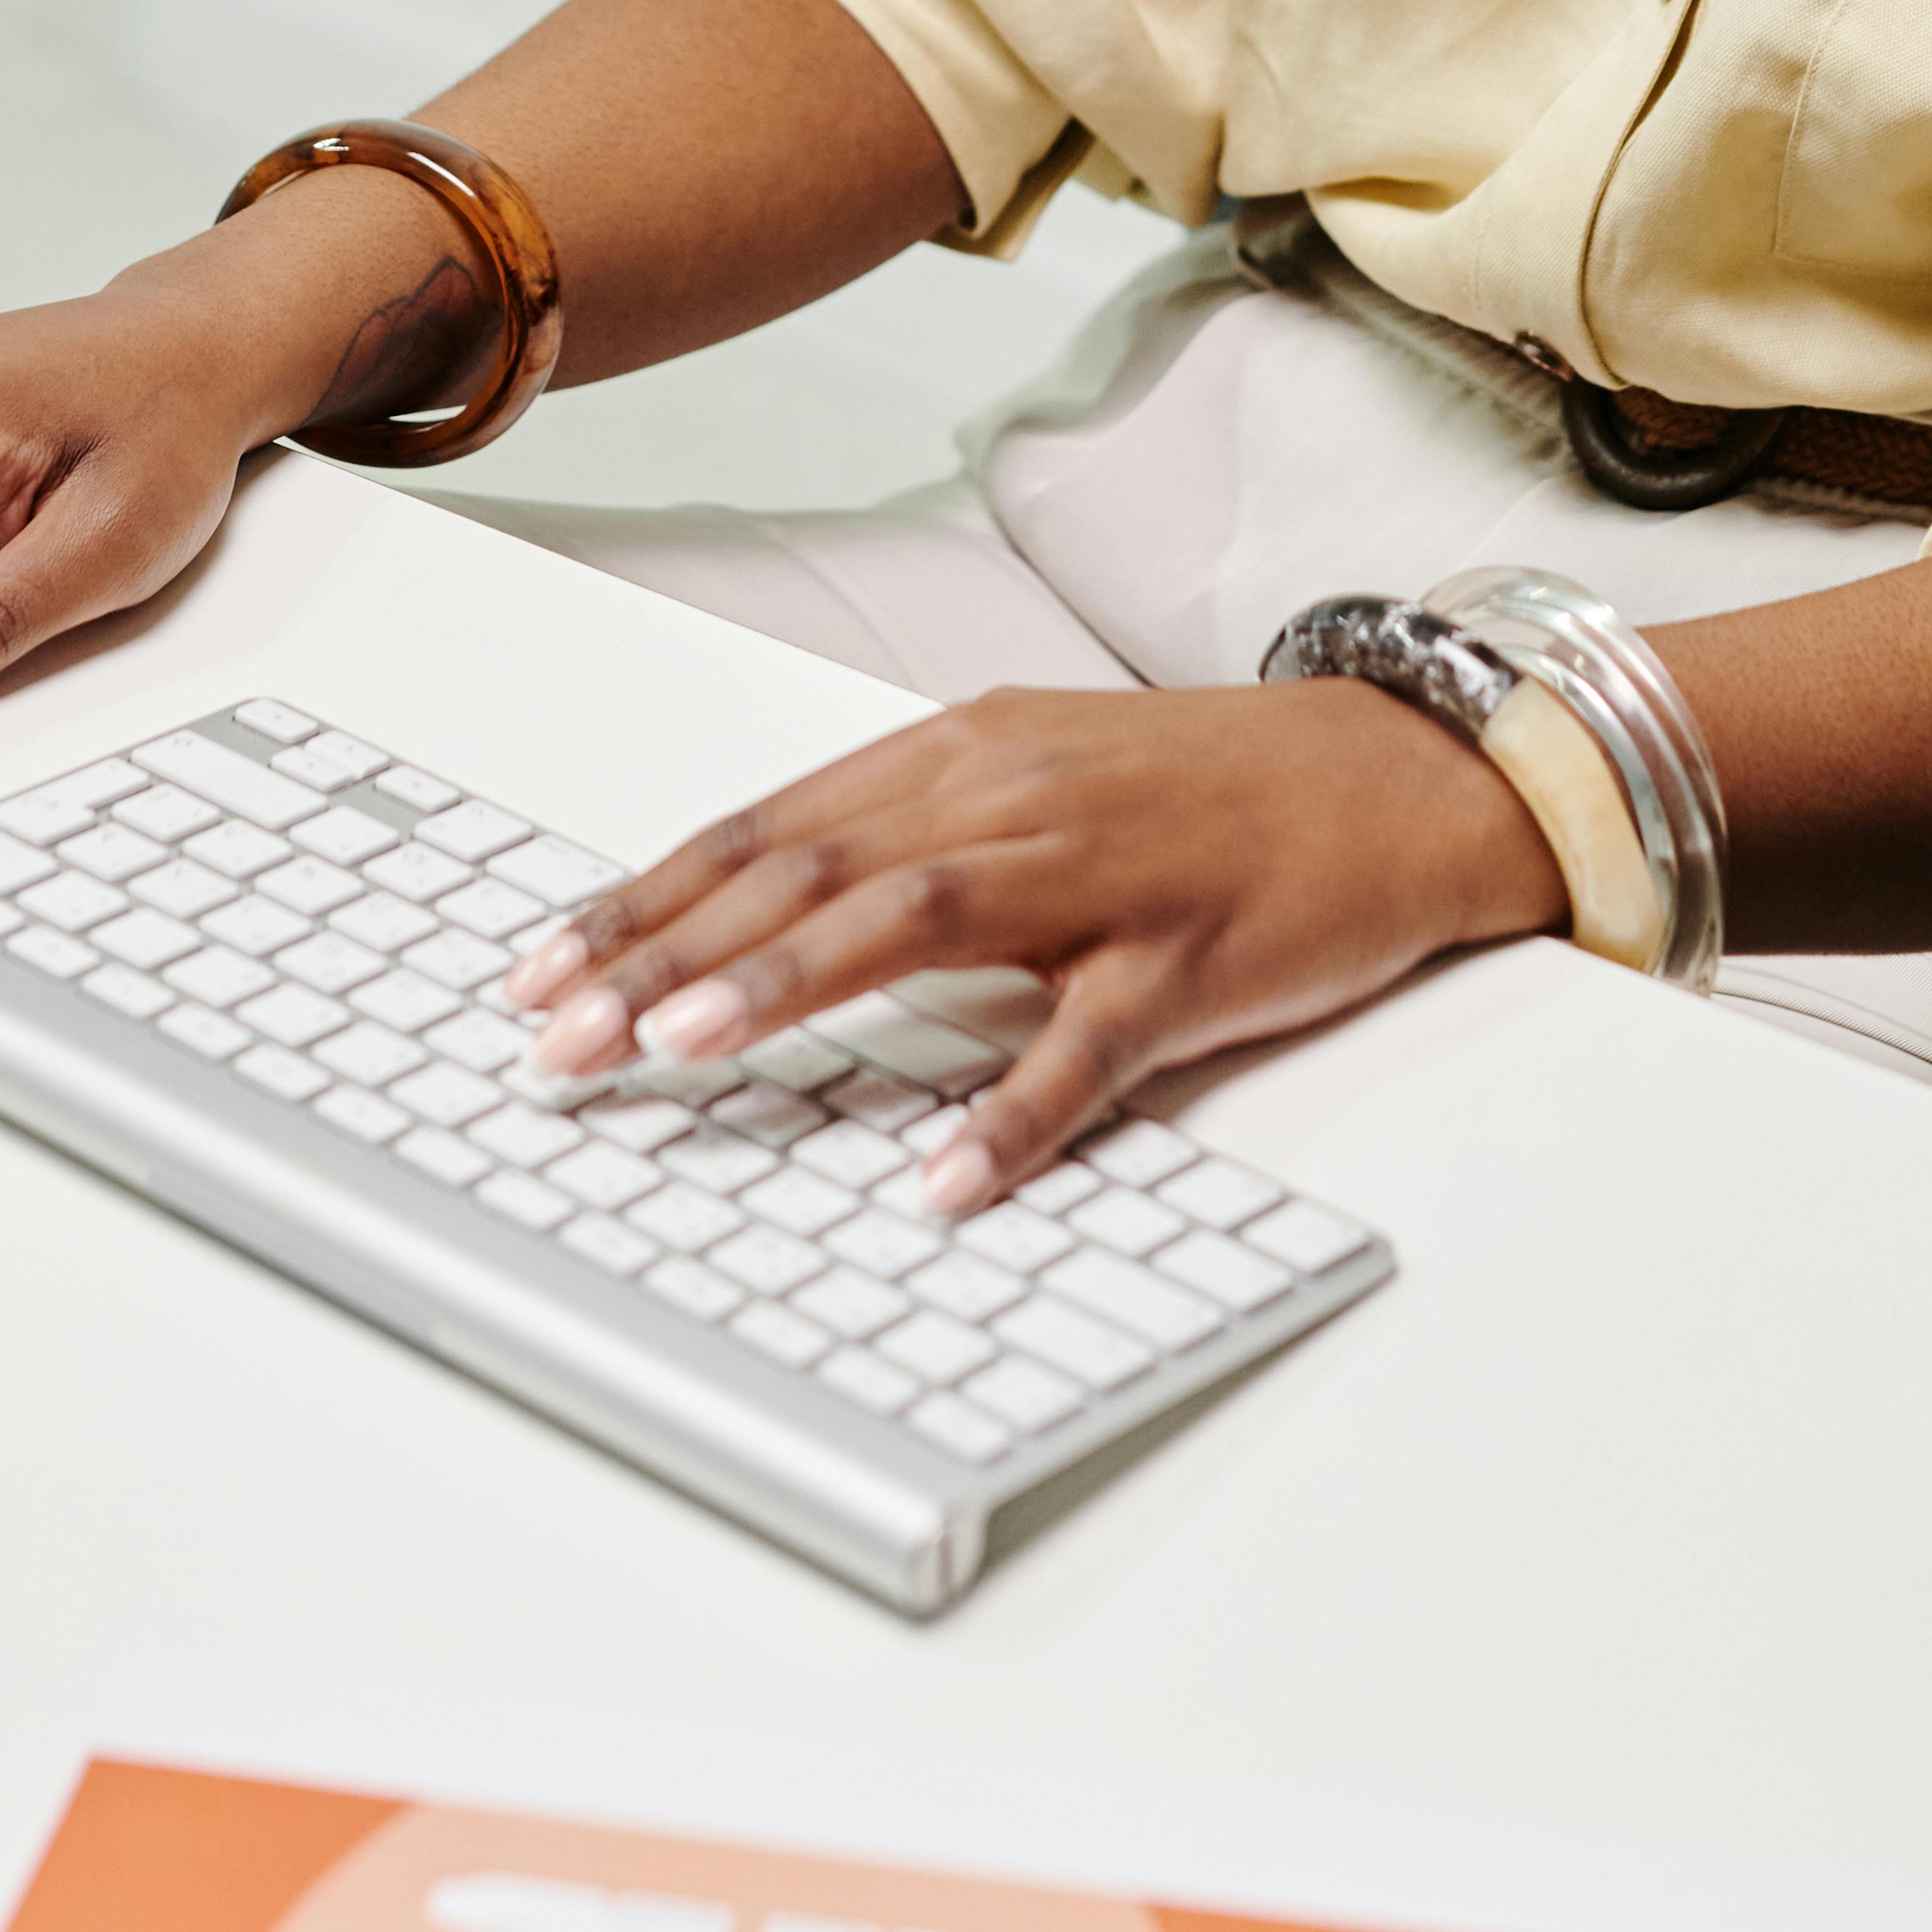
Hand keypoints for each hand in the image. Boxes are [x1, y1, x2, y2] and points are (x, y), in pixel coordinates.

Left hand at [497, 681, 1563, 1209]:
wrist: (1393, 774)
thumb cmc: (1200, 789)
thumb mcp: (1034, 780)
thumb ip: (908, 836)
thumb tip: (758, 915)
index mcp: (960, 753)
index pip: (767, 828)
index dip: (646, 898)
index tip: (538, 968)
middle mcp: (1011, 796)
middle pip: (811, 870)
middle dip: (667, 951)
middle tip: (557, 1031)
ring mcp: (1102, 876)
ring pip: (918, 922)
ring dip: (787, 984)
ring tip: (680, 1049)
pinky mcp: (1189, 958)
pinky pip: (1088, 1044)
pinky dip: (1011, 1112)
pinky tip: (942, 1177)